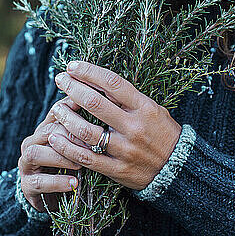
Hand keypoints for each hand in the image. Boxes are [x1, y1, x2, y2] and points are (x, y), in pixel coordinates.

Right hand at [18, 97, 88, 211]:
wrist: (50, 193)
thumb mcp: (77, 145)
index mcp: (45, 128)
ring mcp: (26, 164)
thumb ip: (86, 128)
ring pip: (35, 154)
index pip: (56, 113)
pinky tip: (74, 183)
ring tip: (81, 164)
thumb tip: (107, 103)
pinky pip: (39, 182)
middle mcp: (32, 143)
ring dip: (60, 158)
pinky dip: (57, 182)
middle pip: (46, 132)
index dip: (73, 111)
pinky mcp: (27, 185)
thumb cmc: (68, 163)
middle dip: (69, 137)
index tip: (93, 112)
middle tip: (91, 144)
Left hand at [49, 60, 181, 190]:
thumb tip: (97, 80)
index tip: (73, 66)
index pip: (112, 83)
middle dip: (73, 88)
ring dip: (66, 117)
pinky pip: (86, 158)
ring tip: (56, 108)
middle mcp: (134, 127)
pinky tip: (55, 137)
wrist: (179, 168)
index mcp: (144, 107)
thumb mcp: (153, 108)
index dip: (89, 72)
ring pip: (86, 131)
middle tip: (60, 79)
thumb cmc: (162, 132)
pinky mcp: (117, 170)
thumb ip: (128, 98)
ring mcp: (125, 149)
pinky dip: (67, 147)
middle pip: (95, 103)